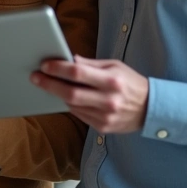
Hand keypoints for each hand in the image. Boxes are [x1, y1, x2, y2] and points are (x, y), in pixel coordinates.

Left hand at [30, 55, 148, 133]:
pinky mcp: (102, 127)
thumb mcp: (114, 66)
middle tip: (35, 77)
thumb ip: (90, 64)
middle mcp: (108, 100)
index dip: (58, 69)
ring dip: (58, 95)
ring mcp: (105, 116)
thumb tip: (68, 59)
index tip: (45, 65)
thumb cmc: (130, 83)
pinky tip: (65, 97)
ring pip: (72, 106)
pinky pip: (79, 115)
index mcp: (112, 81)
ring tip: (47, 84)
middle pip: (71, 93)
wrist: (150, 109)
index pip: (78, 73)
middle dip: (50, 84)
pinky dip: (70, 105)